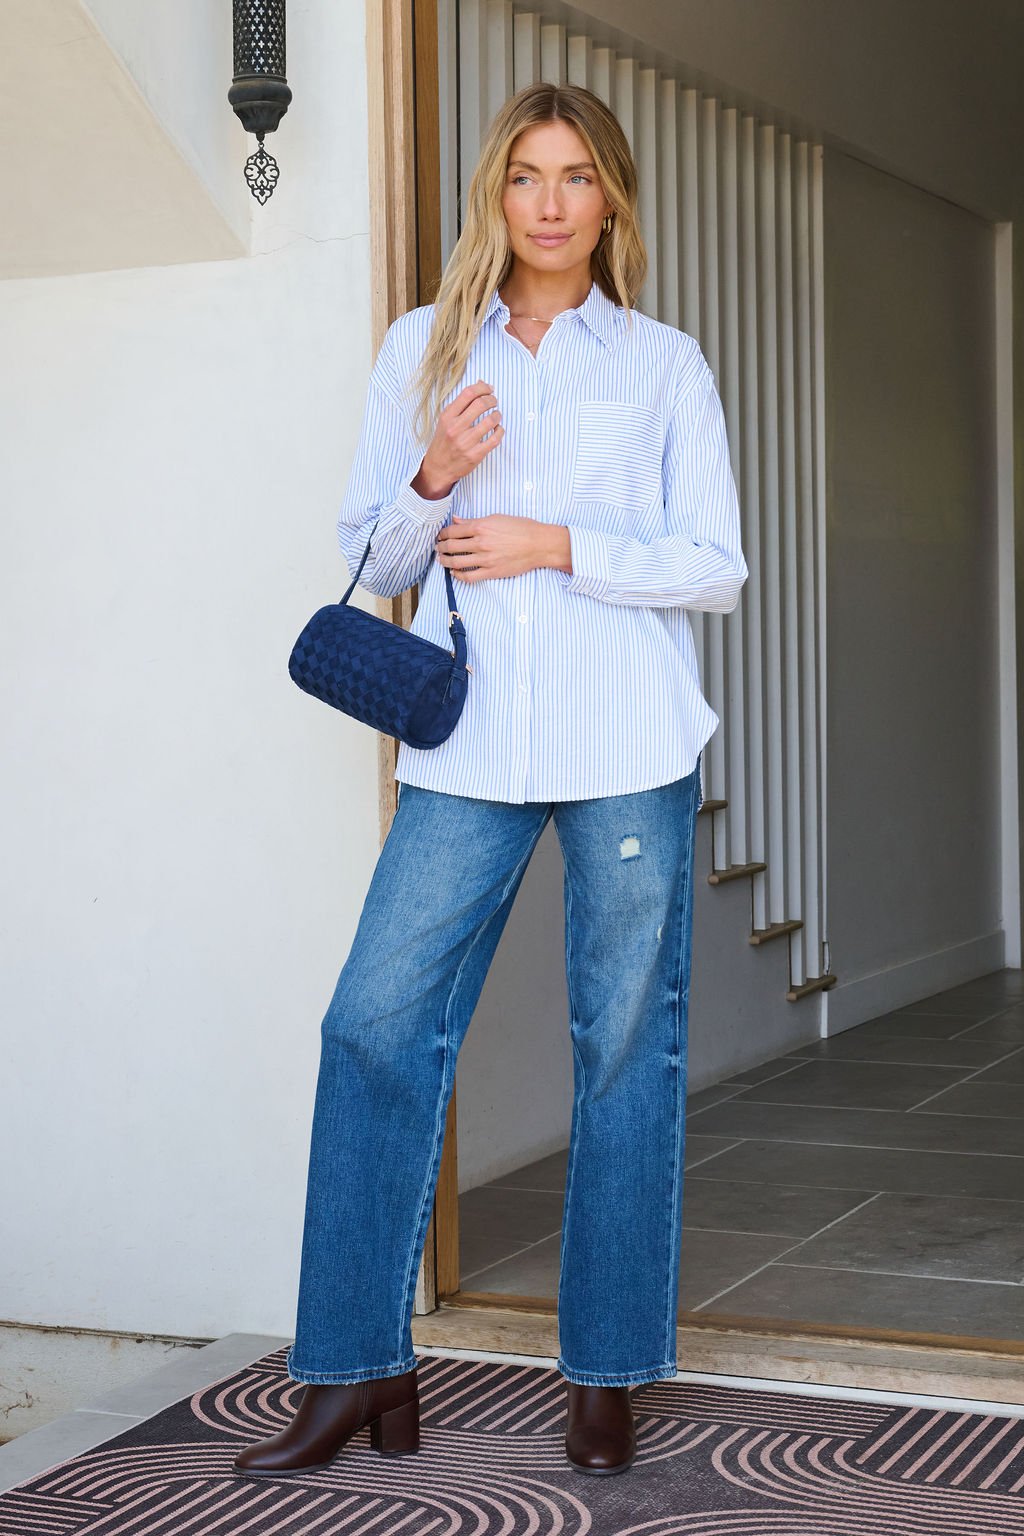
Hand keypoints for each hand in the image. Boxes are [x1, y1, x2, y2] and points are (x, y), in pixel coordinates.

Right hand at [412, 381, 503, 497]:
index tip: (489, 389)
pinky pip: (495, 439)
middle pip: (481, 404)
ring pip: (490, 421)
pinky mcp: (475, 455)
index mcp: (448, 417)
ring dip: (497, 415)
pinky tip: (497, 429)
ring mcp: (466, 442)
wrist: (438, 468)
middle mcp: (456, 428)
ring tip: (496, 415)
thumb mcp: (446, 420)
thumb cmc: (444, 441)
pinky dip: (500, 431)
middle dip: (492, 400)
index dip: (482, 388)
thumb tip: (481, 383)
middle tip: (494, 402)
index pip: (468, 394)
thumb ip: (462, 403)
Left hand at [435, 515, 570, 581]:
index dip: (442, 534)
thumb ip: (474, 520)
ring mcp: (485, 559)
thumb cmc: (521, 528)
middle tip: (438, 548)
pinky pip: (469, 576)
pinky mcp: (491, 572)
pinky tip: (454, 573)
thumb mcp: (497, 518)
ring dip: (445, 561)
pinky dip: (458, 575)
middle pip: (451, 546)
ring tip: (442, 560)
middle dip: (441, 547)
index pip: (453, 531)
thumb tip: (456, 520)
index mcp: (481, 526)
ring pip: (456, 562)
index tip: (440, 536)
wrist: (539, 544)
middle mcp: (481, 542)